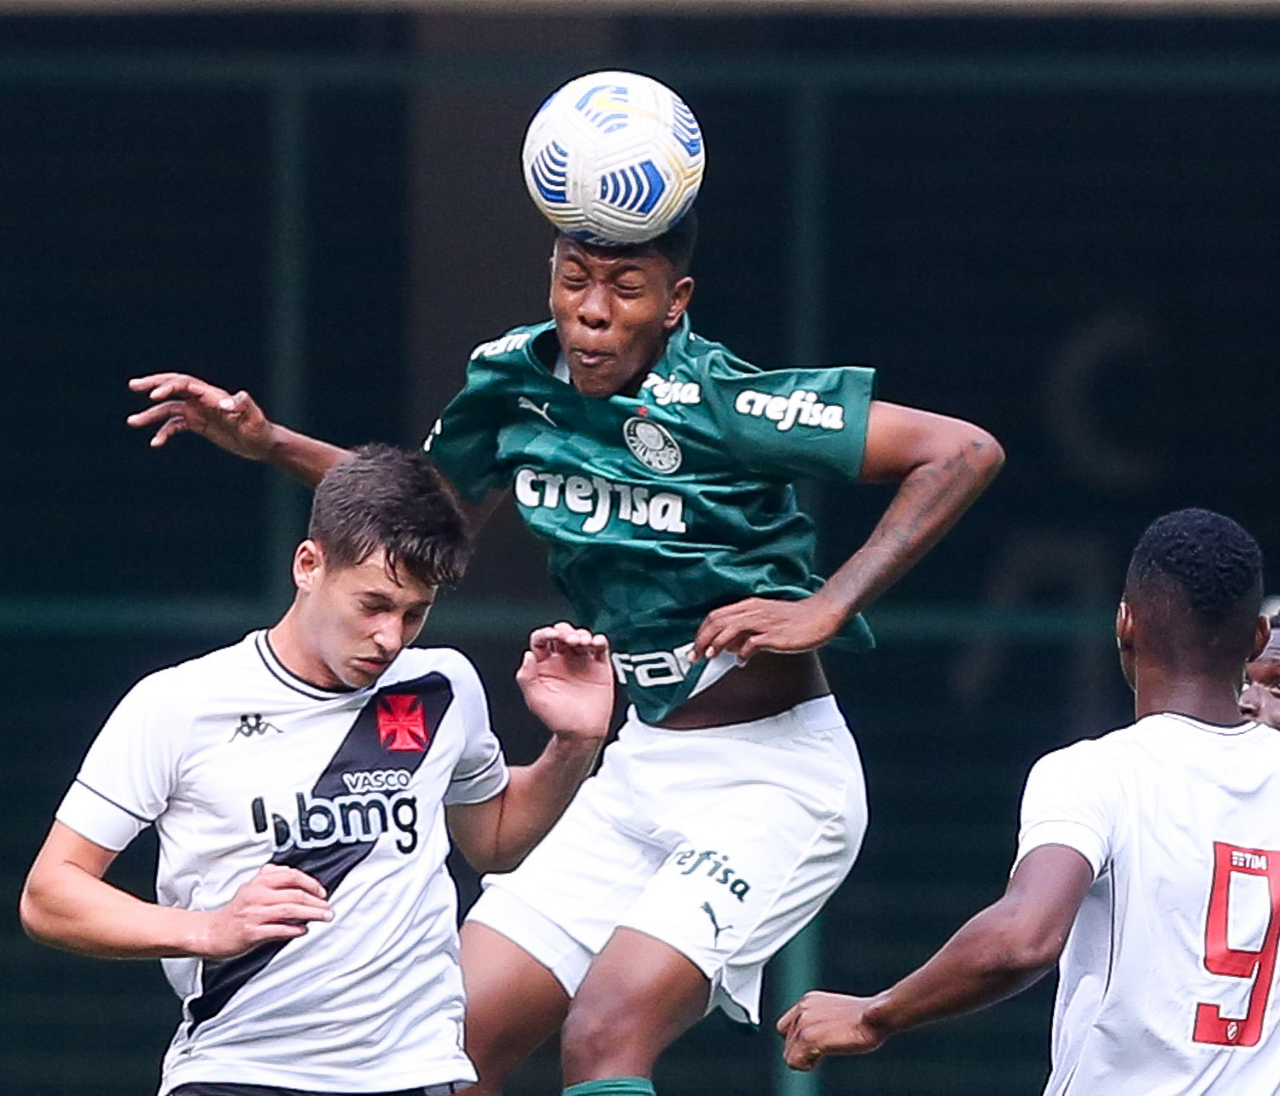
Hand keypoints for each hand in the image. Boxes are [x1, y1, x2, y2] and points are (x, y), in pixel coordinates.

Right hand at [127, 372, 275, 459]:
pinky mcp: (199, 425)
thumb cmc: (261, 430)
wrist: (263, 444)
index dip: (168, 386)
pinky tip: (155, 443)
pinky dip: (164, 432)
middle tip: (133, 385)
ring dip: (151, 414)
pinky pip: (176, 425)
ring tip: (132, 421)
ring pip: (169, 408)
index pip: (185, 384)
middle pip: (174, 386)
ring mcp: (200, 412)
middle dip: (153, 384)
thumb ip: (244, 406)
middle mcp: (203, 400)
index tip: (153, 397)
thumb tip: (228, 401)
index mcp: (213, 395)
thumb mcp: (254, 419)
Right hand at [194, 864, 332, 958]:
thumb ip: (272, 878)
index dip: (311, 883)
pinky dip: (294, 929)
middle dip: (317, 901)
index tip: (322, 892)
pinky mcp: (251, 932)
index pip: (292, 876)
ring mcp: (254, 913)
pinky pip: (278, 929)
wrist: (212, 932)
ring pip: (290, 910)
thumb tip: (298, 878)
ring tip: (323, 917)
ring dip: (311, 914)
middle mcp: (257, 894)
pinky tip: (303, 930)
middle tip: (328, 908)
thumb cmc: (236, 912)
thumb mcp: (253, 887)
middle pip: (295, 894)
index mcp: (259, 882)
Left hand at [516, 622, 612, 740]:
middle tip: (568, 638)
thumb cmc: (558, 720)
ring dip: (581, 634)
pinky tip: (595, 643)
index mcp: (545, 666)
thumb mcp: (535, 699)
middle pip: (562, 634)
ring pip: (581, 637)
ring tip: (582, 642)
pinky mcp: (599, 666)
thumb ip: (526, 677)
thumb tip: (527, 655)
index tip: (550, 635)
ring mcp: (582, 662)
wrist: (581, 733)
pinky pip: (600, 647)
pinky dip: (599, 640)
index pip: (541, 641)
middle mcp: (563, 660)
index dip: (545, 634)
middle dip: (564, 631)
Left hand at [692, 594, 844, 661]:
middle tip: (695, 656)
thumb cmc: (795, 619)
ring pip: (729, 629)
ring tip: (710, 657)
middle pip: (717, 621)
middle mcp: (753, 611)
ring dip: (716, 644)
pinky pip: (751, 643)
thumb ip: (745, 631)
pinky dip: (742, 653)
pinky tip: (741, 661)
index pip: (716, 615)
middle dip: (702, 640)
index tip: (694, 647)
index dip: (701, 632)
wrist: (822, 614)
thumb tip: (727, 647)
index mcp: (749, 606)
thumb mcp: (765, 620)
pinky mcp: (774, 635)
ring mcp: (763, 622)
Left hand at [776, 990, 888, 1069]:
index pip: (785, 1027)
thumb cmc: (864, 1019)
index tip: (814, 1046)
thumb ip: (818, 1020)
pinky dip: (806, 1065)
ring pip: (788, 1054)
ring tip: (825, 1050)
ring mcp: (804, 1023)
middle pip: (786, 1042)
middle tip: (823, 1049)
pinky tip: (822, 1057)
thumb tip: (813, 1035)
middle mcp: (802, 1008)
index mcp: (808, 1001)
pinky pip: (793, 1062)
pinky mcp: (809, 1037)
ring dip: (805, 1058)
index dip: (797, 1041)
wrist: (876, 1018)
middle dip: (801, 1050)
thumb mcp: (834, 1012)